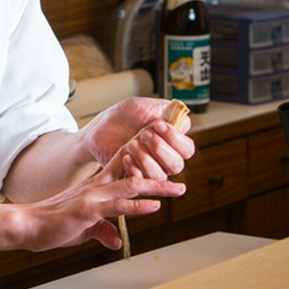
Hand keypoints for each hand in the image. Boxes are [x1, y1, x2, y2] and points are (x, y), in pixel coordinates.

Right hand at [13, 169, 186, 251]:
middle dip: (159, 170)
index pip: (122, 165)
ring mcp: (93, 196)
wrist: (29, 225)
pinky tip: (154, 206)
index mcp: (96, 186)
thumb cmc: (53, 224)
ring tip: (177, 188)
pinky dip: (138, 206)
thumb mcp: (84, 227)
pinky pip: (118, 207)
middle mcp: (97, 186)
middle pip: (133, 171)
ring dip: (156, 186)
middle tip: (181, 171)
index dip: (141, 155)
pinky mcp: (89, 210)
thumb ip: (102, 230)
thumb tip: (117, 241)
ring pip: (130, 185)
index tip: (160, 148)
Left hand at [80, 97, 194, 179]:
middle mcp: (166, 158)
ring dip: (146, 158)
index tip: (158, 125)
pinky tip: (126, 157)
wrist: (101, 127)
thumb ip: (165, 110)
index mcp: (173, 141)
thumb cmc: (125, 115)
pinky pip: (142, 182)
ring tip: (132, 144)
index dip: (175, 138)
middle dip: (160, 148)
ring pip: (160, 175)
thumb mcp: (145, 106)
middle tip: (143, 135)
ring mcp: (151, 169)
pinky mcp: (136, 177)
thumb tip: (180, 119)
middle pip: (177, 165)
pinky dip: (135, 169)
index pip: (187, 148)